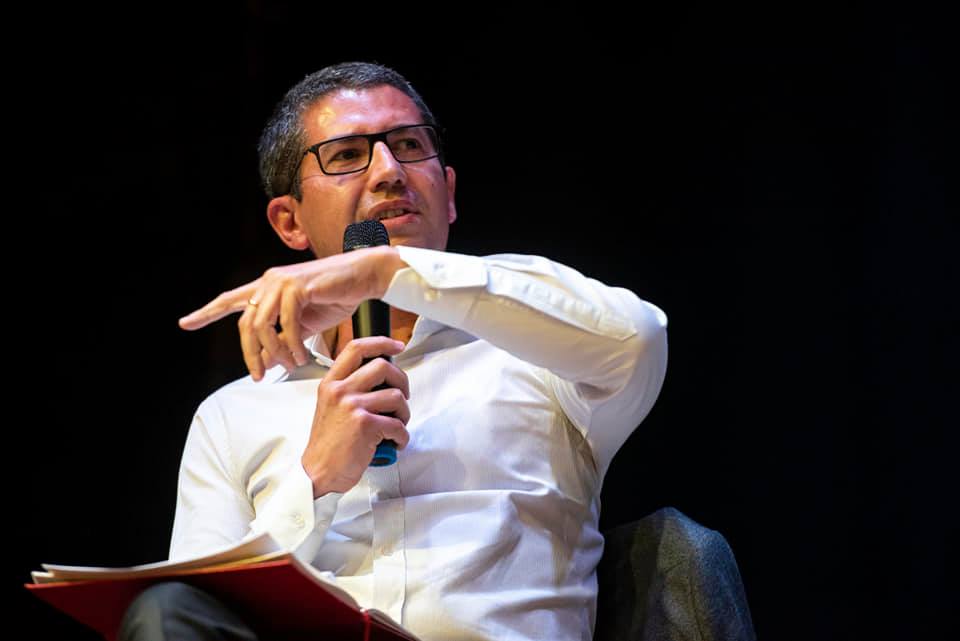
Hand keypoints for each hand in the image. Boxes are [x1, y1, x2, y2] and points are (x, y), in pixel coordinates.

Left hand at [178, 246, 405, 380]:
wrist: (364, 277)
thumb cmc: (336, 297)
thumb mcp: (304, 326)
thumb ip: (283, 341)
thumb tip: (265, 363)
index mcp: (267, 287)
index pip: (230, 300)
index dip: (207, 312)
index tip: (185, 323)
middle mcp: (269, 281)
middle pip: (246, 325)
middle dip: (250, 354)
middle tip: (259, 375)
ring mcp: (281, 282)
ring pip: (263, 326)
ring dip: (275, 352)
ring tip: (290, 365)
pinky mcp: (298, 287)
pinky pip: (287, 324)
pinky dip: (294, 344)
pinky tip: (301, 355)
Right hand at [301, 336, 409, 496]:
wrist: (317, 472)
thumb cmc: (327, 444)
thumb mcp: (330, 406)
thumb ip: (349, 389)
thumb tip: (381, 378)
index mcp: (331, 383)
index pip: (356, 348)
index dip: (381, 343)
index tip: (397, 346)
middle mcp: (340, 390)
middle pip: (384, 367)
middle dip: (402, 382)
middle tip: (402, 397)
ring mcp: (352, 406)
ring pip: (396, 396)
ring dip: (405, 413)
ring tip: (397, 425)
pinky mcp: (365, 425)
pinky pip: (398, 424)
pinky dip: (402, 436)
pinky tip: (394, 442)